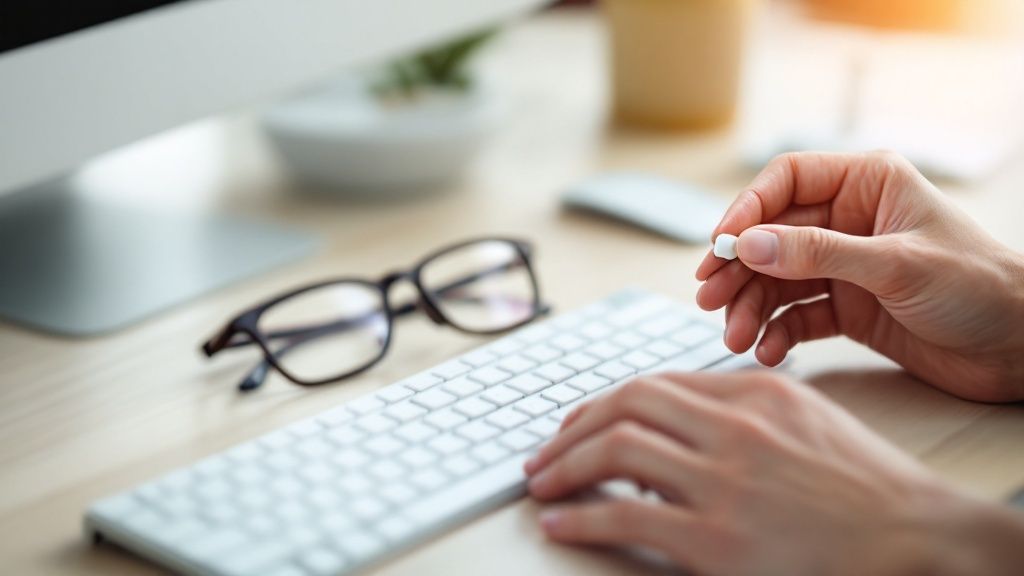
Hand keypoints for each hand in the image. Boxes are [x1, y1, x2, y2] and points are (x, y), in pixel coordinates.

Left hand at [524, 372, 1023, 575]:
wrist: (917, 538)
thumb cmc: (865, 487)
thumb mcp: (804, 421)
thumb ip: (739, 412)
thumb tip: (675, 424)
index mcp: (754, 394)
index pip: (654, 383)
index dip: (602, 403)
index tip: (577, 422)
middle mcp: (733, 427)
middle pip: (624, 406)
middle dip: (570, 430)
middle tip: (544, 454)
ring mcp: (723, 481)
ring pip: (615, 450)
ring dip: (563, 467)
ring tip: (540, 484)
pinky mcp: (716, 539)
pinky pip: (625, 514)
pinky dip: (581, 516)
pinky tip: (560, 523)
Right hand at [695, 151, 1023, 401]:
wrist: (1020, 349)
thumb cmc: (979, 287)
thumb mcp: (896, 264)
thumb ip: (820, 254)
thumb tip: (750, 245)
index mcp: (866, 185)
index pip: (787, 181)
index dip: (748, 209)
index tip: (721, 243)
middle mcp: (849, 221)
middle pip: (772, 236)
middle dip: (739, 268)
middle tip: (709, 297)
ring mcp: (845, 266)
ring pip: (778, 279)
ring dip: (752, 307)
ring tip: (736, 336)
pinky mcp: (847, 308)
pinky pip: (797, 315)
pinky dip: (778, 332)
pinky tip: (768, 349)